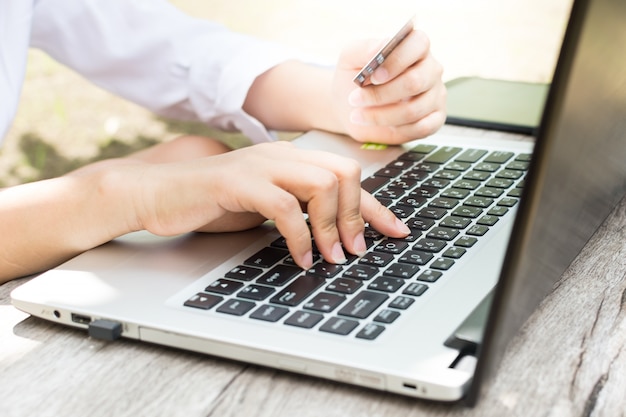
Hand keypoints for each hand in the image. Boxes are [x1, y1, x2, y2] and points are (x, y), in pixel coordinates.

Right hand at [128, 141, 409, 268]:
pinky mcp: (238, 182)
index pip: (346, 176)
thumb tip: (335, 233)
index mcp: (290, 158)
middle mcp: (281, 155)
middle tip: (354, 251)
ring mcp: (260, 165)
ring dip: (333, 227)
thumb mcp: (265, 206)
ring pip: (321, 184)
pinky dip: (300, 237)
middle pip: (344, 173)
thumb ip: (298, 210)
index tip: (396, 232)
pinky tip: (301, 258)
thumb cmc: (211, 202)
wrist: (158, 192)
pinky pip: (284, 207)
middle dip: (358, 215)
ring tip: (331, 257)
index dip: (375, 206)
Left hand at [332, 29, 445, 143]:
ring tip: (359, 115)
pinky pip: (422, 128)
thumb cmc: (353, 79)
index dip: (396, 60)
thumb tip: (381, 46)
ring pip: (414, 109)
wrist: (349, 109)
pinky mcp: (435, 118)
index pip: (418, 43)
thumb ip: (364, 48)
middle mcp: (429, 69)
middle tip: (356, 98)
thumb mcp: (349, 58)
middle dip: (382, 94)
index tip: (374, 76)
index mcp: (413, 47)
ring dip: (381, 116)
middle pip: (415, 81)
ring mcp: (435, 95)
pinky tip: (382, 126)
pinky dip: (397, 129)